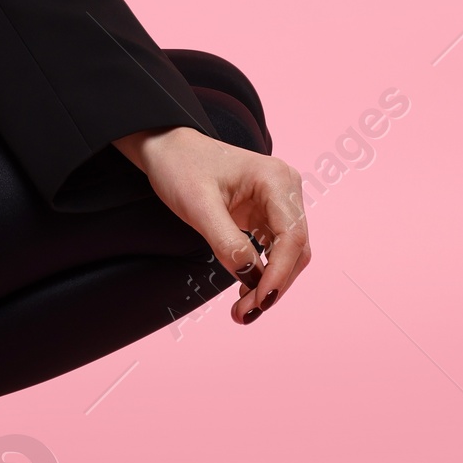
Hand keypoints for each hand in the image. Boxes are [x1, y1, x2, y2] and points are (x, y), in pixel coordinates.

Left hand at [114, 125, 309, 322]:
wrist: (167, 149)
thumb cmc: (180, 167)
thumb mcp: (198, 206)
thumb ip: (226, 242)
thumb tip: (252, 279)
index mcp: (276, 179)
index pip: (291, 237)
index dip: (279, 275)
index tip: (260, 302)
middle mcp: (286, 189)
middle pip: (295, 250)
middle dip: (273, 285)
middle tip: (244, 314)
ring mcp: (279, 201)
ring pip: (289, 254)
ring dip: (270, 284)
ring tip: (243, 310)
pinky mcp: (268, 213)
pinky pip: (275, 250)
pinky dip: (264, 272)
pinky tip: (246, 288)